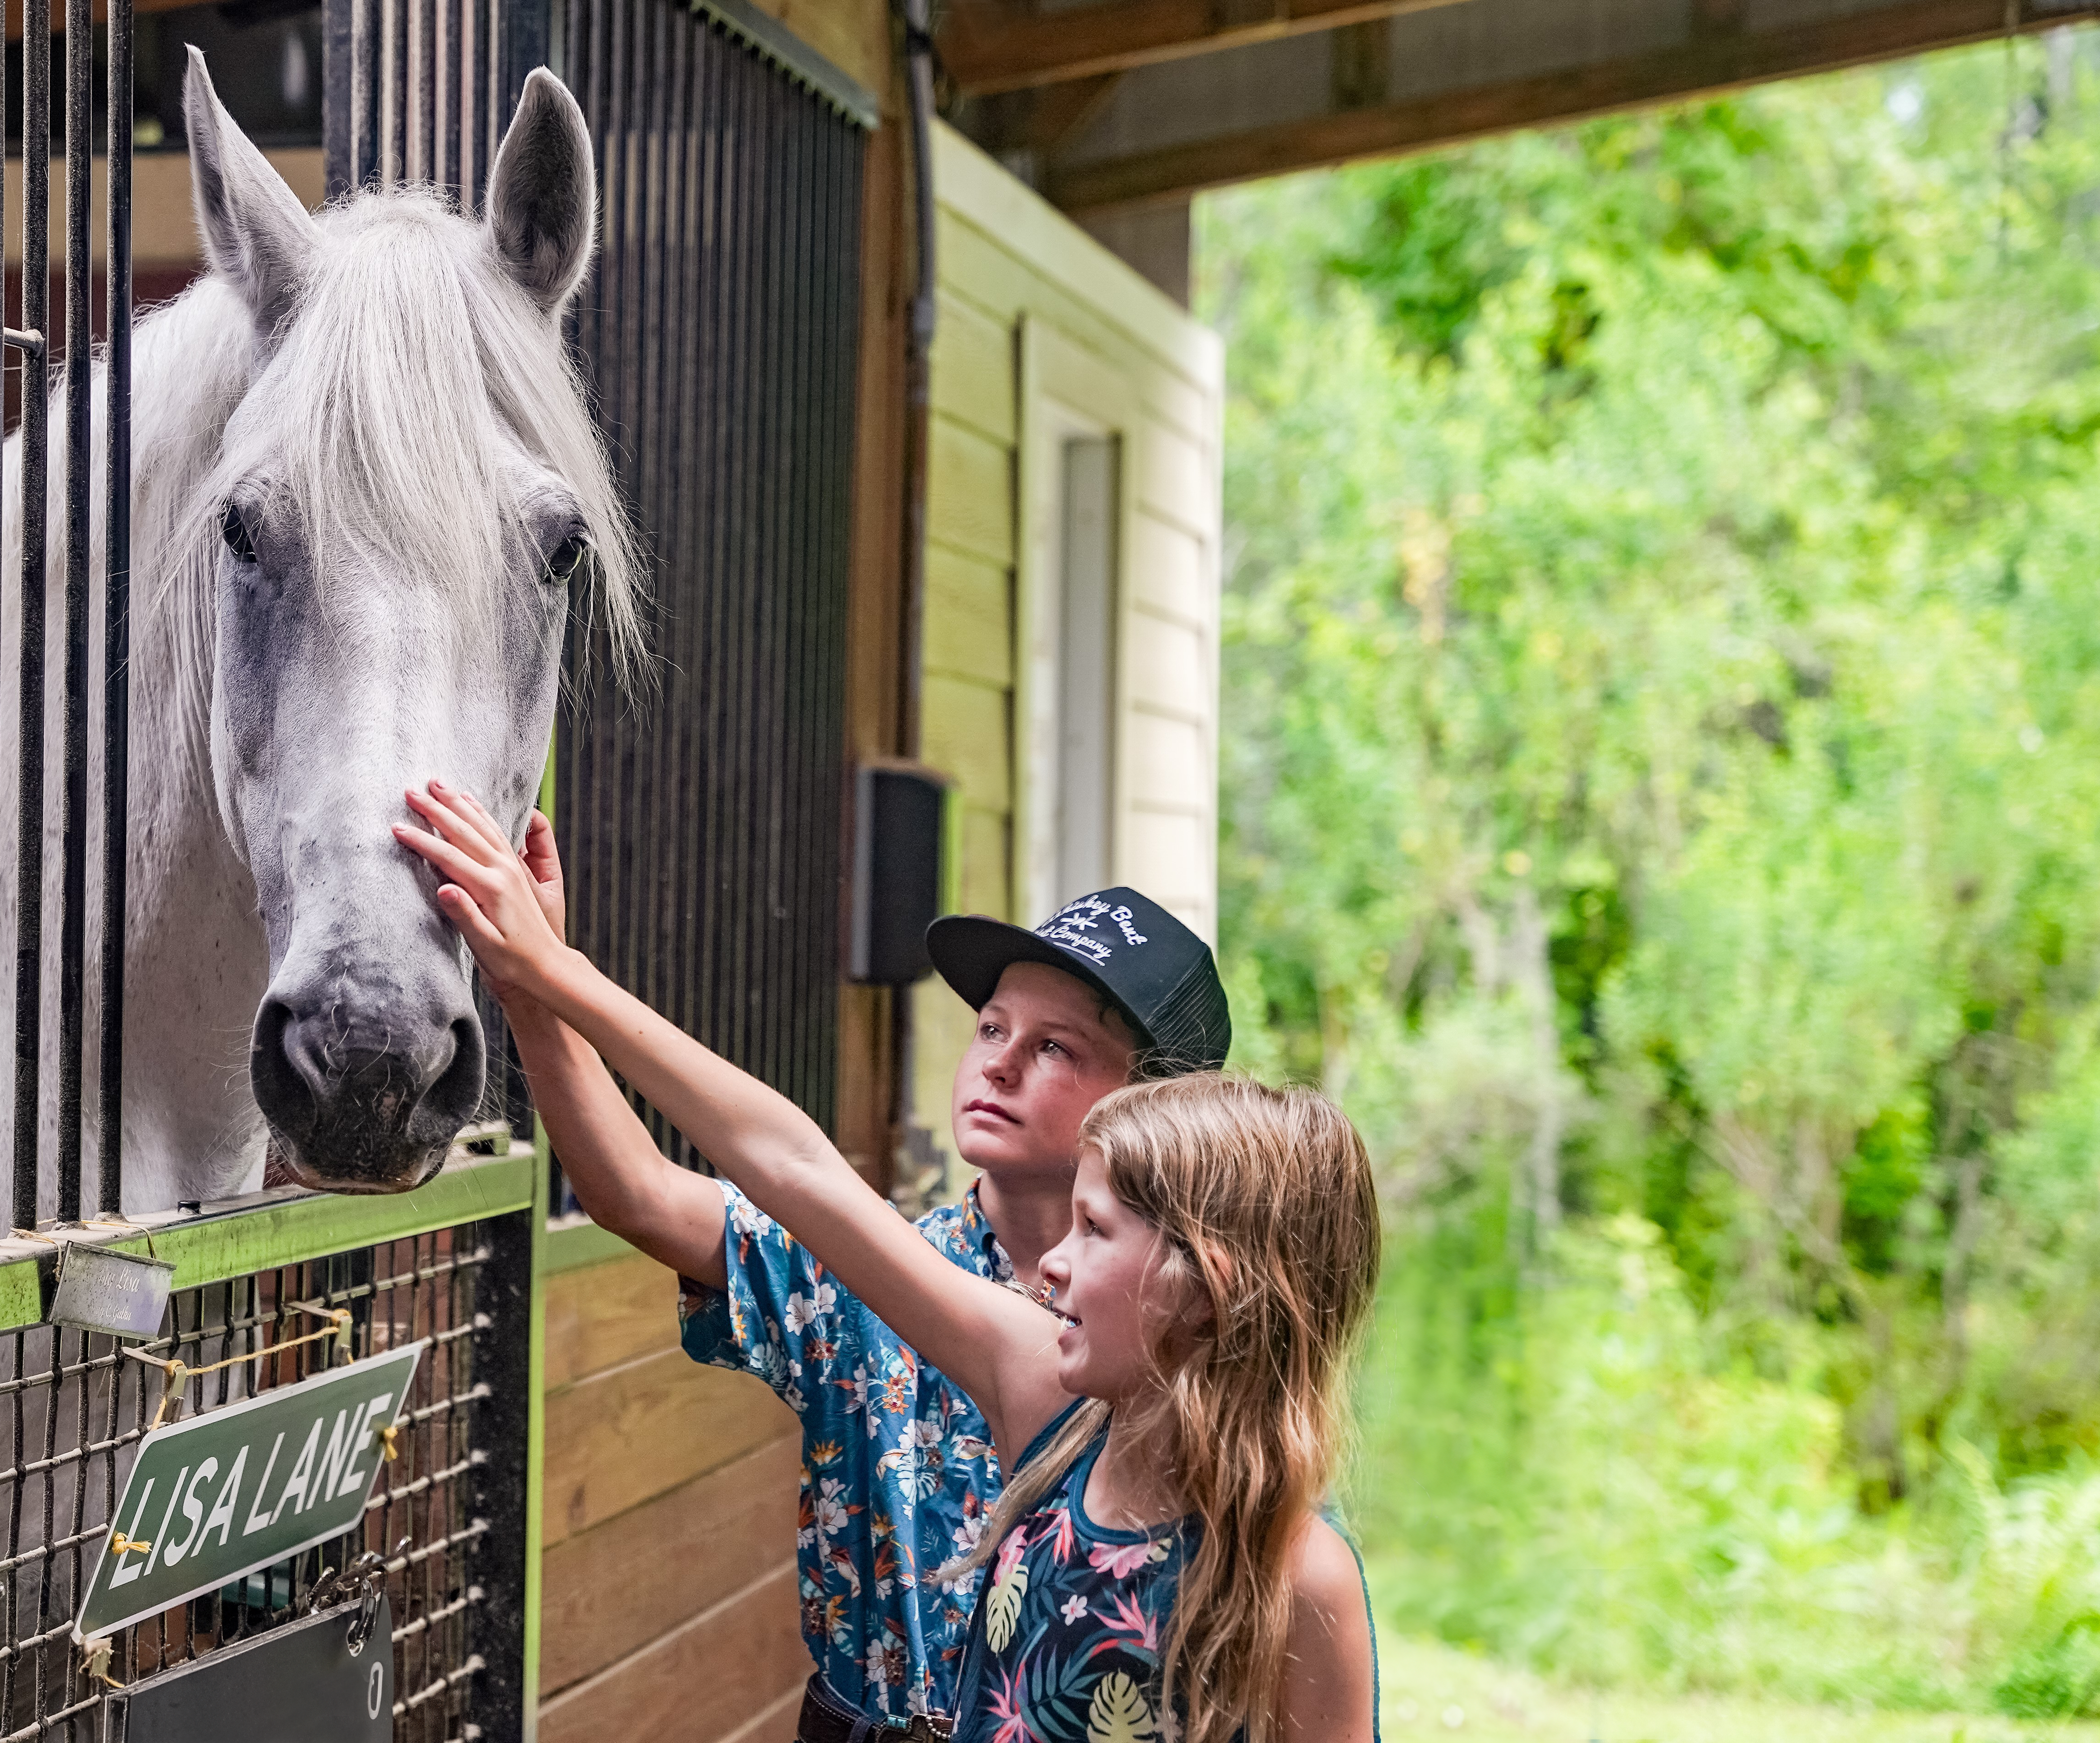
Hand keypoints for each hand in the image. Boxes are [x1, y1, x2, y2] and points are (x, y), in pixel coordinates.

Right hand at [395, 782, 572, 1005]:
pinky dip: (480, 814)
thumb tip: (444, 888)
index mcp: (491, 888)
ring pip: (481, 826)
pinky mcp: (514, 870)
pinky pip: (495, 833)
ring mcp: (511, 868)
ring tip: (438, 783)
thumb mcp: (484, 945)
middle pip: (464, 832)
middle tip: (411, 790)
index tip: (396, 826)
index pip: (448, 857)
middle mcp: (503, 872)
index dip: (420, 841)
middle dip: (436, 810)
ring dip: (457, 803)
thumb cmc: (512, 961)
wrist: (546, 966)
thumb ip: (464, 915)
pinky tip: (470, 802)